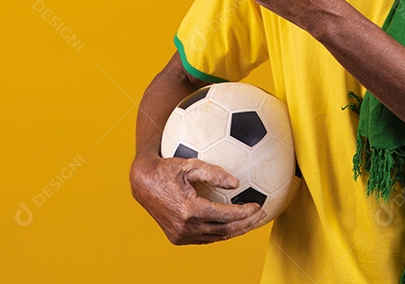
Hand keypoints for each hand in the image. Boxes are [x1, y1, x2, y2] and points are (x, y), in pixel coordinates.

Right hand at [129, 155, 266, 244]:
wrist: (142, 184)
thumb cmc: (167, 169)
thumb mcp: (190, 165)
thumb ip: (214, 173)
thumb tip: (236, 183)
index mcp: (189, 210)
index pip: (225, 215)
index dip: (244, 212)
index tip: (258, 206)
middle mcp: (185, 227)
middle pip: (224, 230)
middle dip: (246, 224)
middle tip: (262, 215)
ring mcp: (180, 236)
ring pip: (216, 237)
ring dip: (236, 230)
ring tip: (252, 221)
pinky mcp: (177, 238)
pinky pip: (205, 238)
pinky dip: (222, 232)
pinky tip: (233, 223)